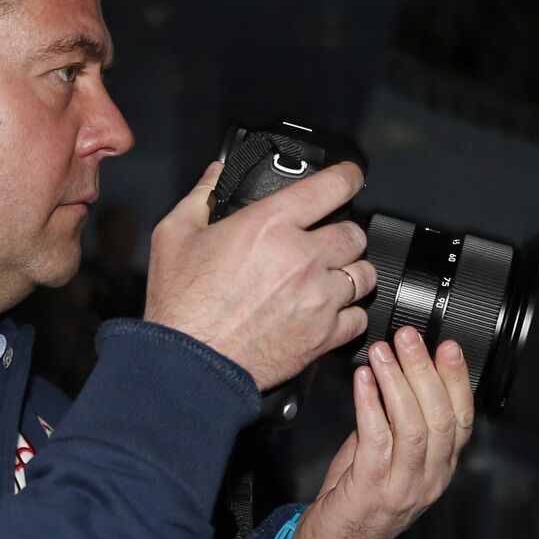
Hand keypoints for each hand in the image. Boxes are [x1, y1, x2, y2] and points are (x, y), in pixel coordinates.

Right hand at [143, 161, 376, 391]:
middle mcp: (302, 257)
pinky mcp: (324, 335)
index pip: (330, 187)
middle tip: (327, 241)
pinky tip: (330, 311)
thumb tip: (216, 174)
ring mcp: (318, 298)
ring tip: (334, 276)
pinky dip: (349, 314)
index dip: (348, 177)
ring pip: (364, 274)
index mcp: (269, 226)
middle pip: (353, 233)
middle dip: (343, 233)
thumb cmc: (181, 305)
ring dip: (352, 272)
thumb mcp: (174, 235)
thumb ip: (200, 197)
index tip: (351, 178)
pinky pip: (358, 317)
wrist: (190, 364)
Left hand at [292, 326, 474, 538]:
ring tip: (383, 351)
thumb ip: (395, 422)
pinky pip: (377, 438)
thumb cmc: (358, 501)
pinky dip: (370, 403)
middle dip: (425, 369)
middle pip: (439, 416)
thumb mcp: (388, 457)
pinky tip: (363, 380)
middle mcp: (429, 478)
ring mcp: (404, 486)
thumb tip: (394, 376)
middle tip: (409, 338)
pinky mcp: (372, 489)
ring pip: (413, 425)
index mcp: (440, 468)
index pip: (462, 418)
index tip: (447, 347)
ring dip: (397, 381)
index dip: (457, 379)